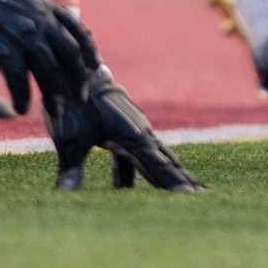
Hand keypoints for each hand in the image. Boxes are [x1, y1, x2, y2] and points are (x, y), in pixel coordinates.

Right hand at [0, 0, 89, 115]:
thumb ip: (37, 12)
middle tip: (80, 98)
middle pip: (69, 55)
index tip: (94, 65)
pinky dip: (22, 96)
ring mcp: (24, 35)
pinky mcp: (4, 48)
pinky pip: (20, 79)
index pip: (77, 30)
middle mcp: (40, 20)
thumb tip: (47, 26)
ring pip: (49, 71)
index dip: (89, 50)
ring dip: (54, 95)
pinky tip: (21, 107)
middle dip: (78, 79)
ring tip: (56, 112)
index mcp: (45, 6)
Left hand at [44, 62, 205, 190]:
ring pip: (160, 158)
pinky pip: (144, 156)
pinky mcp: (128, 132)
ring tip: (191, 191)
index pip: (159, 166)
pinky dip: (152, 170)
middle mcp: (141, 135)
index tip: (193, 195)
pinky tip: (145, 186)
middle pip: (167, 163)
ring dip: (172, 174)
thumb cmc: (74, 104)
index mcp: (133, 137)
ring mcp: (137, 132)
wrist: (77, 71)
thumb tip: (64, 191)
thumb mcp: (70, 138)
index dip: (175, 182)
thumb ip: (71, 167)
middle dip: (184, 180)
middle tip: (204, 196)